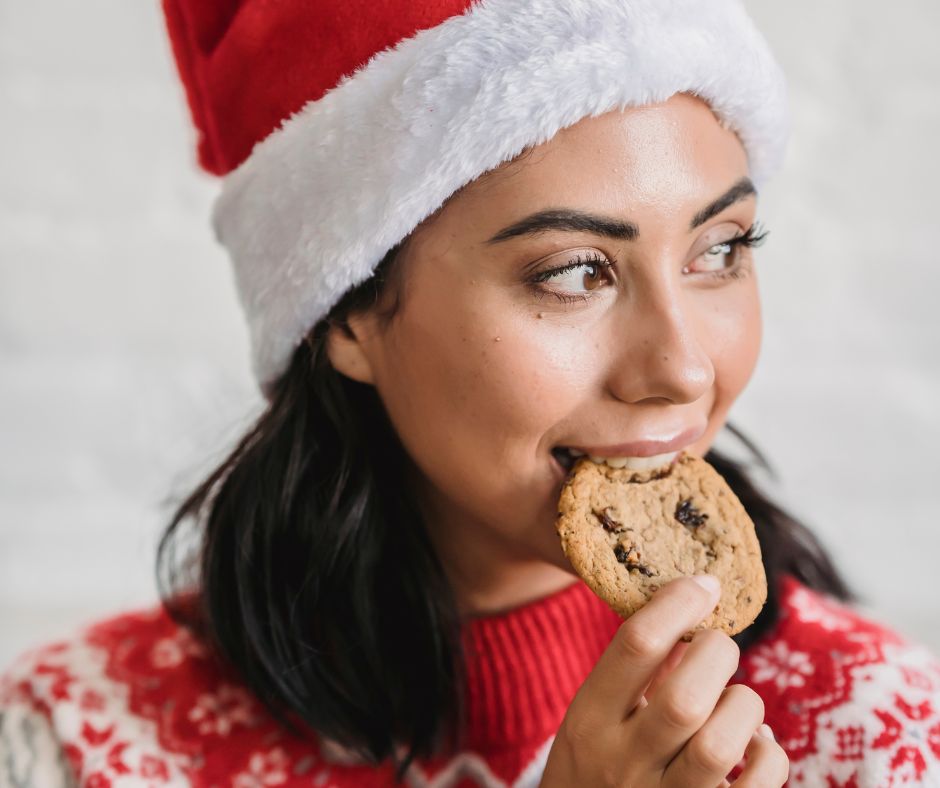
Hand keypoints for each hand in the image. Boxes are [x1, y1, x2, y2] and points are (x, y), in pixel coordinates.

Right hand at [539, 576, 788, 786]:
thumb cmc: (593, 773)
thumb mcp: (591, 720)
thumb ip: (630, 676)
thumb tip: (689, 614)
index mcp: (589, 721)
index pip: (635, 645)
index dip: (678, 603)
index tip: (703, 584)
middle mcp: (622, 764)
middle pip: (686, 695)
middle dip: (717, 654)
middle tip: (718, 647)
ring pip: (722, 743)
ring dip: (743, 706)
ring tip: (735, 701)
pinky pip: (756, 786)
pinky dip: (768, 754)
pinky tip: (754, 744)